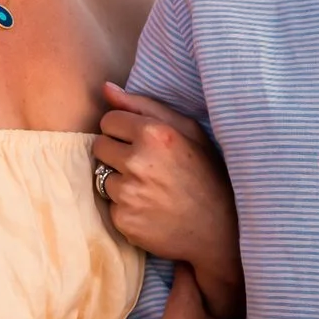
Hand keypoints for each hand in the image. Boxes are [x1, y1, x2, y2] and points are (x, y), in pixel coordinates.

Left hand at [96, 82, 244, 318]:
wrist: (219, 230)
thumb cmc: (207, 174)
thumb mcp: (188, 131)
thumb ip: (143, 105)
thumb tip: (105, 88)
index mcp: (154, 134)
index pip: (108, 121)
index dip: (123, 131)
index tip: (140, 143)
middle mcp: (137, 161)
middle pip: (99, 146)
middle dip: (116, 153)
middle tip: (144, 166)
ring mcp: (128, 193)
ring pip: (102, 177)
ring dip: (119, 181)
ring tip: (149, 189)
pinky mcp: (123, 219)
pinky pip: (110, 205)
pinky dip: (124, 206)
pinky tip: (148, 208)